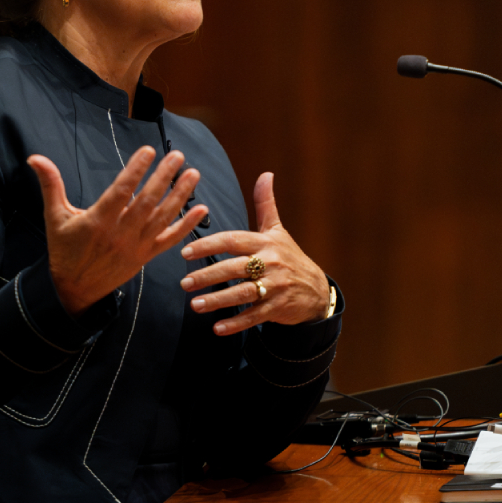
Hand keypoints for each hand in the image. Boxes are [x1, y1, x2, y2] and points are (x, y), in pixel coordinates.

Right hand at [29, 147, 207, 314]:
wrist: (74, 288)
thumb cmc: (64, 249)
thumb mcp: (54, 217)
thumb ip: (50, 185)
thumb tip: (35, 158)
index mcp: (98, 221)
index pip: (121, 191)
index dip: (135, 170)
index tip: (148, 151)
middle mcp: (120, 233)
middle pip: (147, 201)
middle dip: (163, 178)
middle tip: (177, 156)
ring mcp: (136, 246)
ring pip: (162, 217)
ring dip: (180, 195)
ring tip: (193, 174)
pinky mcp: (146, 256)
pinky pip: (170, 239)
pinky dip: (187, 225)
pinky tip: (202, 209)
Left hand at [180, 172, 329, 334]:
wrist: (317, 290)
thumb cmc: (289, 257)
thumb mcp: (278, 230)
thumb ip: (266, 204)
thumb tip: (265, 174)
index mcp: (265, 243)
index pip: (232, 240)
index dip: (208, 245)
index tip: (185, 251)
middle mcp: (270, 263)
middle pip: (234, 268)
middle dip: (207, 276)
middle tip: (184, 283)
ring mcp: (275, 286)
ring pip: (242, 293)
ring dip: (217, 300)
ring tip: (195, 305)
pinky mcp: (278, 307)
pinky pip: (254, 316)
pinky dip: (235, 323)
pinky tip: (217, 328)